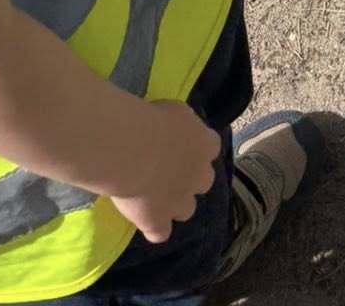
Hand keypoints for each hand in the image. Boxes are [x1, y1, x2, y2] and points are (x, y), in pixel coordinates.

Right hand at [109, 100, 220, 244]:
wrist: (134, 149)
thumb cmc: (152, 120)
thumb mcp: (174, 110)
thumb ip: (181, 124)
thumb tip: (176, 128)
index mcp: (204, 145)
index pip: (211, 147)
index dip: (197, 149)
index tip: (181, 145)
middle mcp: (198, 176)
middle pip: (204, 181)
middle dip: (190, 179)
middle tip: (167, 171)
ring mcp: (180, 202)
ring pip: (186, 210)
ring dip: (175, 205)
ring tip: (155, 197)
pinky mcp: (158, 221)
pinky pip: (161, 234)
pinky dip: (155, 229)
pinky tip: (144, 223)